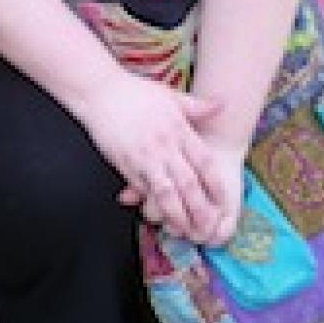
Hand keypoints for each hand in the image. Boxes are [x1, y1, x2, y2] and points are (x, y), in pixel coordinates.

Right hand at [81, 72, 233, 245]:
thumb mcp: (169, 95)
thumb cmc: (134, 92)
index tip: (222, 202)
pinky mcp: (125, 164)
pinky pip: (142, 190)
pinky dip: (152, 205)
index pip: (204, 162)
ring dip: (177, 214)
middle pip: (188, 183)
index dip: (215, 185)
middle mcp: (164, 146)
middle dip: (201, 209)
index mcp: (178, 129)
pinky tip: (158, 218)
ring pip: (166, 192)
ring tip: (185, 230)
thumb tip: (224, 104)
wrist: (99, 91)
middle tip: (210, 228)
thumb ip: (197, 106)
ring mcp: (144, 157)